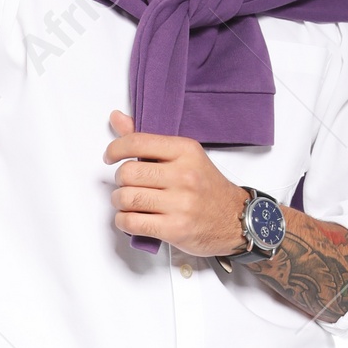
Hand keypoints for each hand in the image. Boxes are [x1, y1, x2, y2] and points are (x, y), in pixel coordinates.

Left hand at [104, 110, 247, 254]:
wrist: (237, 219)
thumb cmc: (207, 188)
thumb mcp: (185, 156)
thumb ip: (149, 141)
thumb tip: (116, 118)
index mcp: (185, 151)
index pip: (137, 142)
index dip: (115, 149)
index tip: (110, 157)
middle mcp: (184, 175)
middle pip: (128, 173)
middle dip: (120, 181)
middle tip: (126, 185)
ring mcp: (181, 203)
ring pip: (126, 198)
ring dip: (120, 203)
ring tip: (129, 203)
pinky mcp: (176, 229)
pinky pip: (132, 222)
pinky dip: (124, 222)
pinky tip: (131, 219)